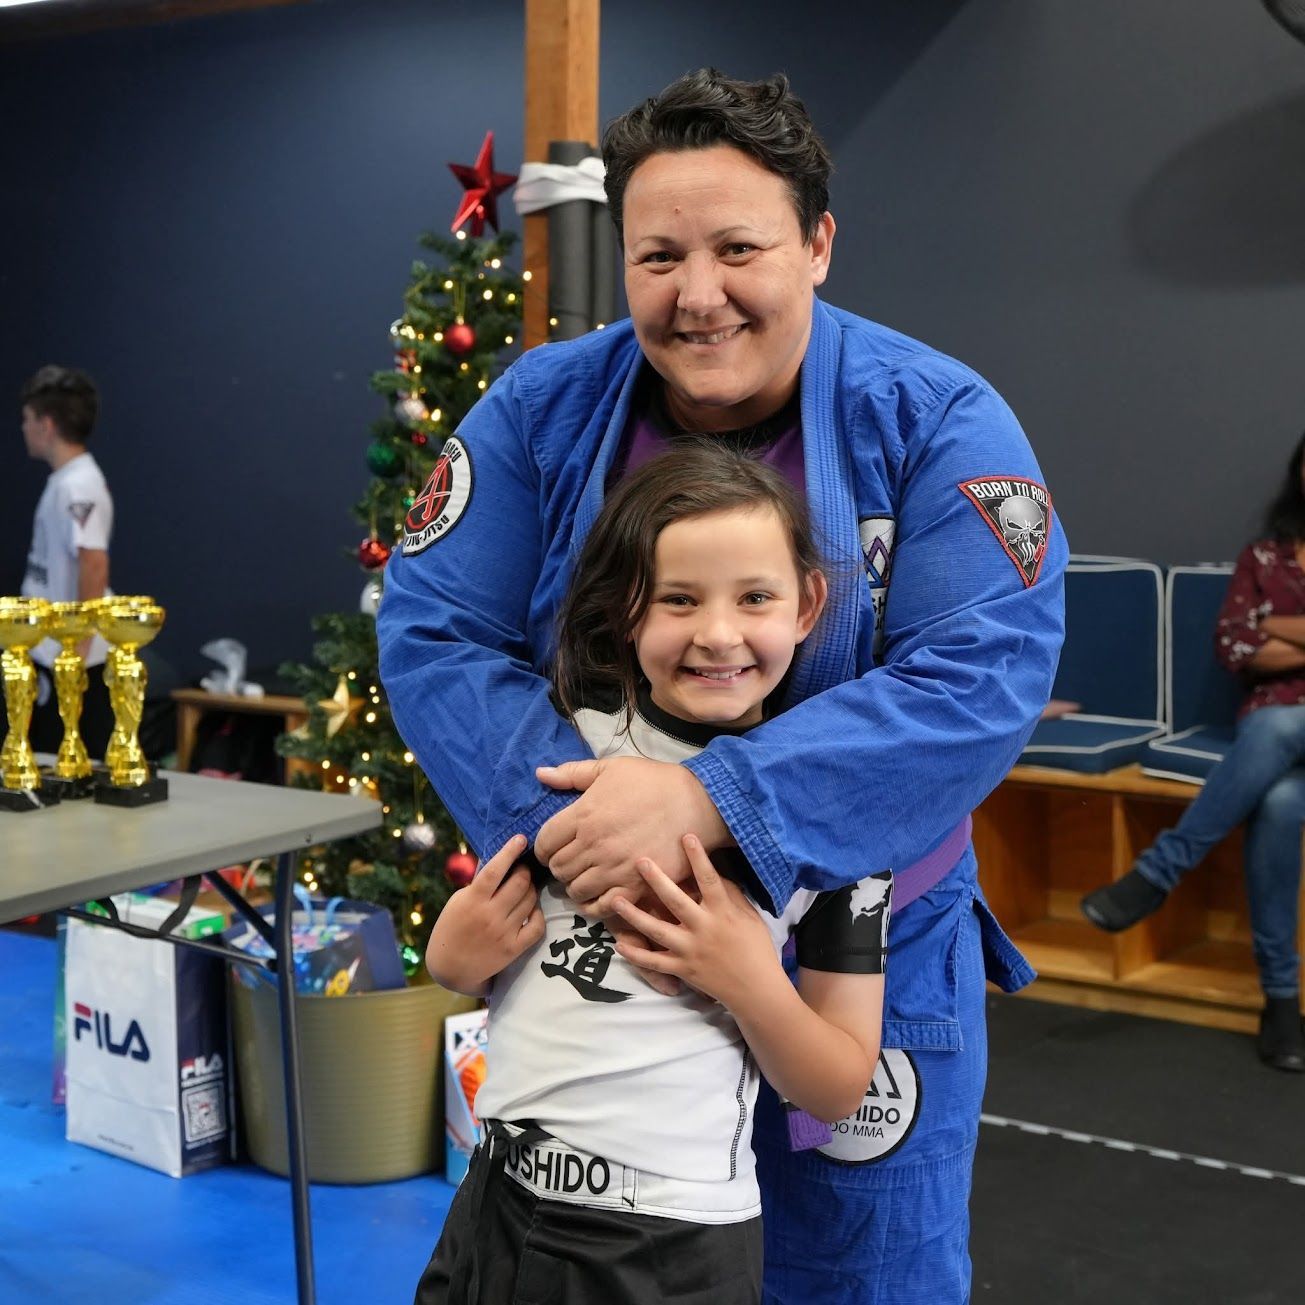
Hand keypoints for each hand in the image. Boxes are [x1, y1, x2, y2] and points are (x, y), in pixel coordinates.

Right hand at [424, 834, 543, 994]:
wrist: (451, 968)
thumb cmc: (452, 929)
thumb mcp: (458, 901)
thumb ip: (478, 882)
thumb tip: (497, 858)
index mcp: (472, 900)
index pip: (494, 870)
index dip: (509, 852)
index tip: (521, 839)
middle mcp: (490, 915)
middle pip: (520, 883)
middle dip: (525, 870)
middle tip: (522, 869)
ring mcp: (504, 932)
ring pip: (530, 900)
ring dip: (531, 889)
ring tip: (525, 888)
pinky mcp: (514, 948)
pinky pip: (537, 925)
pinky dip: (537, 913)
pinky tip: (531, 909)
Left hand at [534, 756, 728, 913]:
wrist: (696, 803)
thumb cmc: (652, 781)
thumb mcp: (611, 768)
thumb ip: (572, 773)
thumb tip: (540, 774)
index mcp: (583, 815)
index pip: (544, 843)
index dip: (544, 847)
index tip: (553, 847)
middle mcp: (593, 845)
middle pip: (558, 868)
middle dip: (559, 865)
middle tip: (570, 861)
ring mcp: (613, 869)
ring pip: (575, 890)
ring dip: (575, 885)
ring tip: (585, 876)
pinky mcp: (635, 886)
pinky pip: (601, 907)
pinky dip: (593, 905)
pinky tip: (597, 895)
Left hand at [609, 835, 777, 1010]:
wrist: (756, 990)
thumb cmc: (756, 948)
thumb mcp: (749, 916)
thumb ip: (731, 895)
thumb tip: (713, 872)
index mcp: (723, 913)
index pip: (709, 880)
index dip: (697, 858)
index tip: (685, 836)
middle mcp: (704, 929)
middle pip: (675, 901)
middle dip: (657, 880)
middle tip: (640, 861)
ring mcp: (690, 950)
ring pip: (657, 931)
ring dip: (634, 915)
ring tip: (615, 899)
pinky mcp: (683, 970)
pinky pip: (655, 962)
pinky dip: (636, 954)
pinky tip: (619, 944)